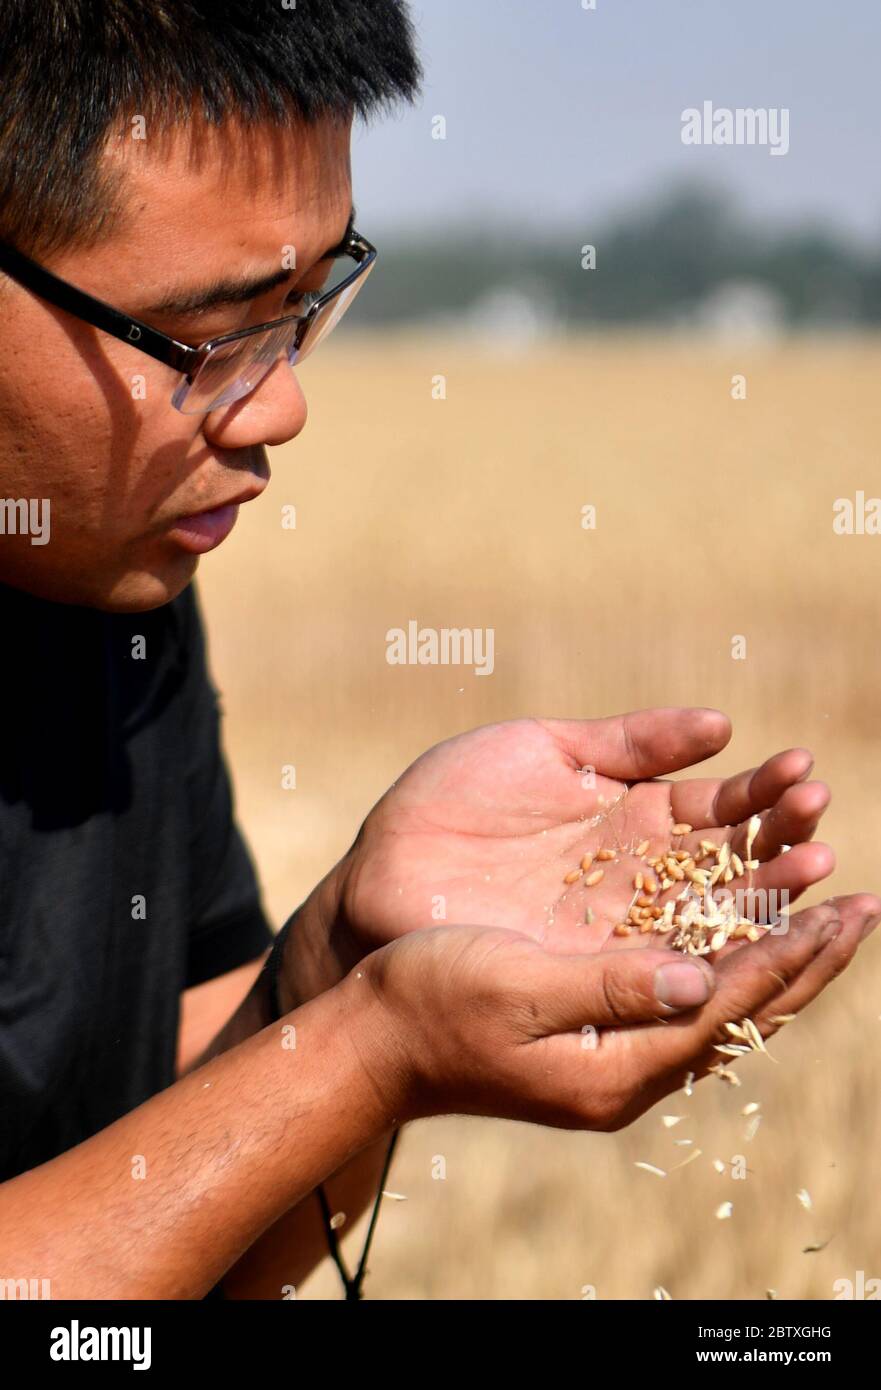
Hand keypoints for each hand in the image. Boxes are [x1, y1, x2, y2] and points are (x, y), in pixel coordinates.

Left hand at [323, 709, 834, 976]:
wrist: (381, 879)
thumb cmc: (450, 805)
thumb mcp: (542, 750)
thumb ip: (629, 740)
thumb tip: (722, 725)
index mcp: (635, 815)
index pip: (720, 807)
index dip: (764, 794)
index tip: (803, 773)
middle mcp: (643, 876)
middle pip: (734, 864)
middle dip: (782, 842)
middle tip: (820, 825)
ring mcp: (625, 928)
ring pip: (716, 918)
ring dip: (768, 895)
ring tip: (813, 865)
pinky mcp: (600, 973)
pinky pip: (673, 968)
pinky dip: (717, 954)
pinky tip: (758, 935)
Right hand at [356, 896, 880, 1130]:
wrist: (376, 1037)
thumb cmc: (431, 1004)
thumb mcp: (516, 987)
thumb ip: (609, 986)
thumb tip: (700, 977)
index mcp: (617, 1069)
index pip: (729, 1009)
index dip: (788, 954)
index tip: (842, 909)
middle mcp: (631, 1068)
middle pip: (745, 1014)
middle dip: (807, 956)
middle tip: (865, 907)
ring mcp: (619, 1052)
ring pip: (724, 1002)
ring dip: (777, 950)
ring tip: (826, 903)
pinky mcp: (602, 1029)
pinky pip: (689, 993)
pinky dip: (729, 952)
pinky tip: (745, 923)